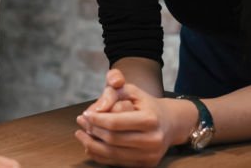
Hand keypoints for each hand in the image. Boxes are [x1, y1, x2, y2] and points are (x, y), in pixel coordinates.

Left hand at [74, 70, 189, 166]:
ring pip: (112, 154)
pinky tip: (90, 145)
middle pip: (112, 140)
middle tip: (80, 121)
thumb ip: (111, 93)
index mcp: (150, 119)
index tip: (85, 114)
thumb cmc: (145, 104)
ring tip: (80, 134)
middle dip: (92, 131)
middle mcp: (153, 140)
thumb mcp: (131, 90)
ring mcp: (150, 155)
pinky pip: (117, 163)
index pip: (115, 123)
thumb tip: (94, 111)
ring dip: (91, 144)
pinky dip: (100, 155)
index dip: (96, 119)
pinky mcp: (146, 165)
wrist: (169, 123)